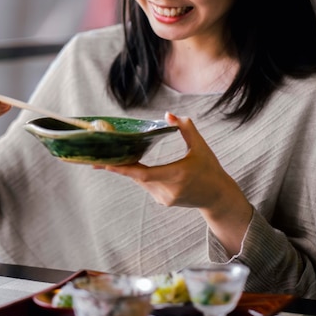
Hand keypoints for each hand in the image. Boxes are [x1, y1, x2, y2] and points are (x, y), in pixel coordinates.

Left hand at [102, 111, 239, 208]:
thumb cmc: (210, 168)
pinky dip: (140, 174)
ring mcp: (164, 198)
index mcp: (177, 175)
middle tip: (97, 155)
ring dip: (130, 169)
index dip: (123, 169)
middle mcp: (168, 190)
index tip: (104, 164)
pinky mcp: (163, 201)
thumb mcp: (201, 146)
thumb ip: (186, 128)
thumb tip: (167, 115)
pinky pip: (146, 184)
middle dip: (119, 165)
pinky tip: (132, 164)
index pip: (143, 174)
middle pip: (137, 176)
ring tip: (112, 156)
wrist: (218, 196)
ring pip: (141, 180)